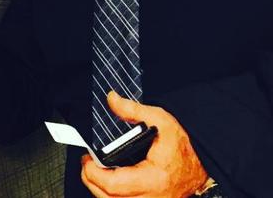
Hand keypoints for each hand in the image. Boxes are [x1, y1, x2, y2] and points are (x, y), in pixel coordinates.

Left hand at [81, 91, 207, 197]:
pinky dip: (111, 196)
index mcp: (154, 179)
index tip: (87, 158)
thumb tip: (112, 99)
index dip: (93, 173)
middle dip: (91, 181)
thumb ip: (133, 110)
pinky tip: (108, 182)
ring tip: (94, 171)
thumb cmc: (183, 146)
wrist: (201, 163)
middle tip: (86, 163)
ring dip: (99, 190)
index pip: (114, 185)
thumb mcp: (161, 120)